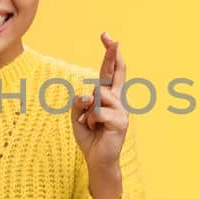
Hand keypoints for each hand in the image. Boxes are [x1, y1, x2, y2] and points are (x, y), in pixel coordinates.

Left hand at [71, 32, 128, 170]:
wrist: (97, 160)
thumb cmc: (89, 136)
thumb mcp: (78, 115)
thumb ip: (80, 102)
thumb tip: (89, 96)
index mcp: (109, 97)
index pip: (110, 72)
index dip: (110, 55)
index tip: (108, 37)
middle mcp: (118, 100)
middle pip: (114, 73)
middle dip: (112, 55)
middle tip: (112, 38)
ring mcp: (121, 111)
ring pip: (99, 95)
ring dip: (88, 110)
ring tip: (91, 124)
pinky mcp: (120, 122)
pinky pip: (98, 112)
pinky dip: (90, 120)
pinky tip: (95, 129)